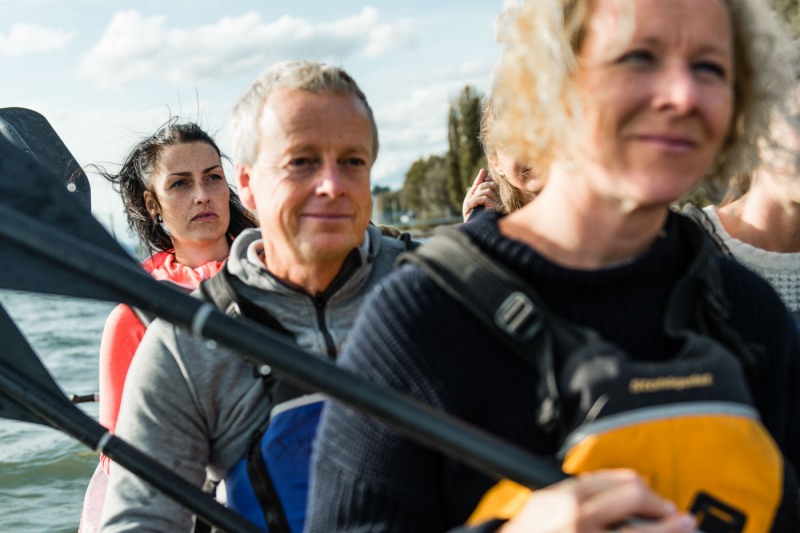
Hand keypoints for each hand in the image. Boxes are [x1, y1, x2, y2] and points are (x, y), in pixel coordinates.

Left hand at [463, 169, 501, 220]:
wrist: (470, 226)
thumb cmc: (471, 212)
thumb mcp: (473, 195)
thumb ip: (478, 183)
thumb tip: (484, 170)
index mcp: (495, 196)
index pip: (492, 183)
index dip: (485, 181)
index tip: (477, 187)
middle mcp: (499, 200)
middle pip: (489, 185)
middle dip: (477, 190)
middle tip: (471, 200)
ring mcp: (499, 205)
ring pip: (487, 191)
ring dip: (475, 197)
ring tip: (470, 205)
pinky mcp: (495, 210)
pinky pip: (485, 198)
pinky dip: (476, 200)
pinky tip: (471, 206)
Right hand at [500, 470, 694, 532]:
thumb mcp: (544, 504)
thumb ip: (579, 493)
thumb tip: (627, 488)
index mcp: (566, 496)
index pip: (618, 481)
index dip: (644, 487)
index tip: (655, 496)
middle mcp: (578, 518)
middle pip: (636, 498)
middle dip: (662, 505)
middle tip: (677, 515)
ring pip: (639, 531)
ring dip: (670, 529)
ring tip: (685, 526)